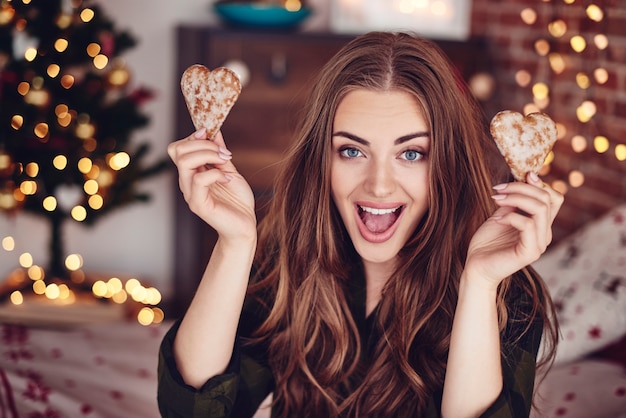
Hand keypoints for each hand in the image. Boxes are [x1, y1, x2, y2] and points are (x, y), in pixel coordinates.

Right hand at [167, 129, 255, 242]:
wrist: (244, 226)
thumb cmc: (237, 201)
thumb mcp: (229, 169)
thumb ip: (219, 152)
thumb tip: (213, 131)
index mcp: (191, 173)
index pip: (178, 148)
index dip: (193, 137)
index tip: (212, 135)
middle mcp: (186, 182)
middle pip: (178, 150)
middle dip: (202, 144)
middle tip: (224, 153)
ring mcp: (190, 193)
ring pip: (185, 161)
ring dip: (208, 155)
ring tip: (226, 162)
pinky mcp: (198, 204)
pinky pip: (199, 180)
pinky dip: (216, 173)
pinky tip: (228, 178)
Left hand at [464, 172, 563, 288]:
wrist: (476, 267)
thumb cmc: (487, 243)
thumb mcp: (501, 215)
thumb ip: (514, 203)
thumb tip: (523, 181)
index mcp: (541, 225)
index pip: (554, 198)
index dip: (541, 183)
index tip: (523, 174)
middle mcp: (544, 234)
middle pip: (547, 199)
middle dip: (522, 187)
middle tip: (498, 189)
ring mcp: (539, 244)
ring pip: (540, 209)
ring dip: (516, 198)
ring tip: (497, 199)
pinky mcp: (530, 252)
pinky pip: (528, 225)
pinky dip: (511, 217)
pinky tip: (496, 220)